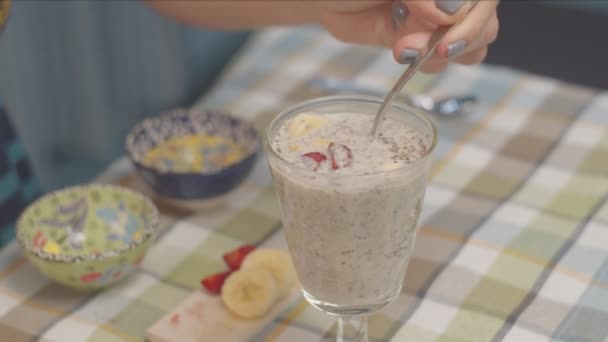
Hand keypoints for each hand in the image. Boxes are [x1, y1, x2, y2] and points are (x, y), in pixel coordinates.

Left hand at [317, 0, 499, 72]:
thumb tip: (451, 12)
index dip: (474, 19)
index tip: (446, 37)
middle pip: (485, 22)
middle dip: (460, 39)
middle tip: (434, 49)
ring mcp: (437, 19)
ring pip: (470, 46)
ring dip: (441, 54)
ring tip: (404, 48)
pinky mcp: (419, 42)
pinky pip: (438, 61)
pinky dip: (423, 63)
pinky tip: (398, 50)